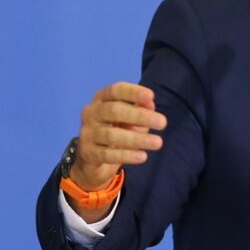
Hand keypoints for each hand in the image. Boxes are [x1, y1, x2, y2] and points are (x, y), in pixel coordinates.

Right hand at [69, 82, 166, 211]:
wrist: (93, 159)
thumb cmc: (116, 130)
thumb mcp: (130, 119)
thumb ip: (140, 110)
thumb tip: (150, 104)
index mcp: (101, 99)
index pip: (115, 90)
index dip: (132, 92)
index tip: (151, 96)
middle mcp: (91, 113)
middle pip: (114, 110)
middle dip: (139, 115)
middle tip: (163, 123)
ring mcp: (87, 133)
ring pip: (111, 135)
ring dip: (137, 139)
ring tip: (158, 143)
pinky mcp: (88, 153)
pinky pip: (107, 154)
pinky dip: (127, 155)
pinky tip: (142, 156)